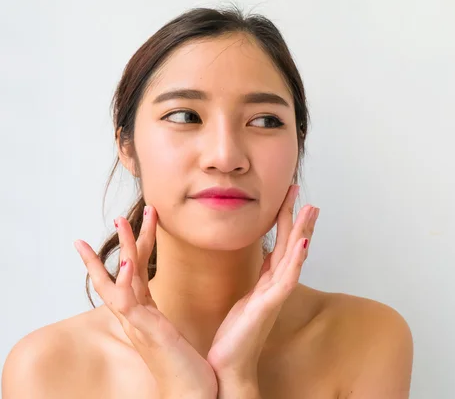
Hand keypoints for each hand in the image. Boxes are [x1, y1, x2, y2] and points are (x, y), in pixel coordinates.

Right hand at [75, 206, 216, 398]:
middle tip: (119, 215)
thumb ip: (165, 315)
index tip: (134, 223)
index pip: (136, 274)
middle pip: (123, 272)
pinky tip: (127, 262)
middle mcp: (137, 317)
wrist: (192, 395)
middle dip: (121, 243)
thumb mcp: (172, 333)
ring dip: (121, 250)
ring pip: (121, 280)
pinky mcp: (146, 333)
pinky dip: (125, 282)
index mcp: (146, 314)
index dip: (133, 248)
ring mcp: (138, 324)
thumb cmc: (187, 368)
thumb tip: (167, 303)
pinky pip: (130, 303)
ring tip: (120, 223)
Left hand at [206, 184, 319, 387]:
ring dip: (302, 232)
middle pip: (290, 245)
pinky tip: (302, 243)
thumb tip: (260, 259)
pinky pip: (286, 280)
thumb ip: (256, 279)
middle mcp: (274, 286)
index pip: (279, 245)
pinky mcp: (269, 307)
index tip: (288, 198)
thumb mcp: (245, 299)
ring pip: (292, 257)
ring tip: (310, 209)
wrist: (228, 365)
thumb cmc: (235, 336)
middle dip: (297, 218)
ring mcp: (274, 296)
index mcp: (267, 283)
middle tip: (301, 192)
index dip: (285, 221)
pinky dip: (296, 260)